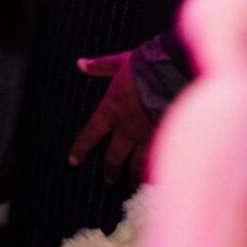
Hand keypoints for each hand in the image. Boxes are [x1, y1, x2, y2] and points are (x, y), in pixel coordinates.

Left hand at [68, 48, 157, 184]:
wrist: (173, 74)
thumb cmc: (145, 66)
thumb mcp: (119, 62)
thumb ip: (101, 66)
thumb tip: (81, 64)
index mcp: (111, 110)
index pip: (91, 134)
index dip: (81, 148)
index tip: (73, 160)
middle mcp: (126, 128)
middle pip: (114, 156)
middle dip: (110, 170)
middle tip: (108, 180)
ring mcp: (147, 137)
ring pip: (137, 164)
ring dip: (133, 175)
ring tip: (132, 184)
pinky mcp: (166, 140)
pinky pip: (159, 162)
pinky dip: (156, 173)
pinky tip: (156, 182)